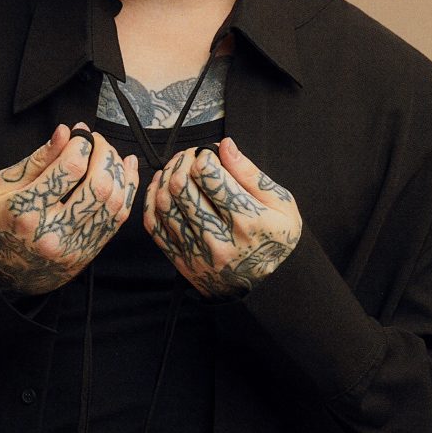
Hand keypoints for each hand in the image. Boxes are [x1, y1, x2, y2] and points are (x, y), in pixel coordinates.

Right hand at [0, 123, 139, 297]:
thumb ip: (37, 160)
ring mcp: (72, 247)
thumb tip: (64, 133)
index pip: (70, 168)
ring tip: (109, 155)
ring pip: (114, 203)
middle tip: (98, 141)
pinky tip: (125, 172)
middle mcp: (51, 232)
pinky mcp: (86, 254)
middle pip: (99, 186)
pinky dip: (126, 192)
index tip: (80, 133)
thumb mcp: (2, 186)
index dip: (83, 143)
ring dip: (118, 172)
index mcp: (25, 211)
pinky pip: (117, 220)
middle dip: (105, 154)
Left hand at [144, 137, 300, 298]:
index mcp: (247, 221)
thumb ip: (250, 174)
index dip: (204, 156)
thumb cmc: (276, 239)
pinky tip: (160, 186)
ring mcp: (196, 253)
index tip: (208, 154)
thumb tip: (225, 146)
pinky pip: (153, 226)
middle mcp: (219, 239)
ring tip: (177, 168)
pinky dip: (151, 199)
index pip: (209, 176)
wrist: (269, 286)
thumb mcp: (281, 204)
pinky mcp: (182, 261)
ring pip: (163, 203)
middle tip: (190, 157)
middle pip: (181, 187)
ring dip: (165, 177)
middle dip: (182, 162)